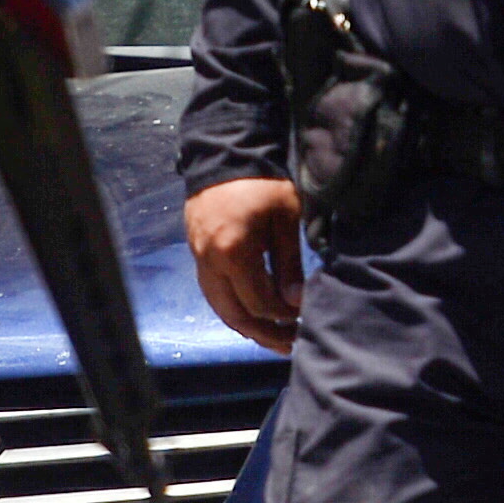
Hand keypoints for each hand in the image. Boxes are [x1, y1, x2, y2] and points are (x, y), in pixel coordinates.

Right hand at [185, 174, 303, 352]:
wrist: (224, 158)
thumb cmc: (263, 185)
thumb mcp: (286, 218)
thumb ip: (289, 263)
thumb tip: (297, 302)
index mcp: (234, 253)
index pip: (260, 303)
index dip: (285, 315)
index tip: (305, 317)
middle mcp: (211, 262)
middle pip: (236, 315)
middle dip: (265, 333)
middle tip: (291, 344)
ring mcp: (199, 261)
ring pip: (221, 309)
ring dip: (248, 328)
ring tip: (275, 339)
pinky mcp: (197, 257)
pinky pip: (214, 294)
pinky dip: (233, 311)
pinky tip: (253, 318)